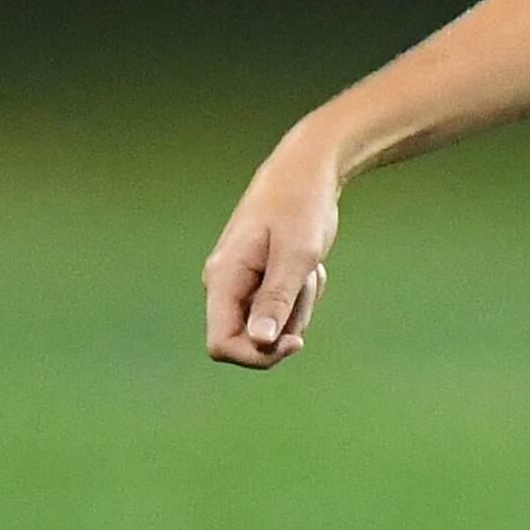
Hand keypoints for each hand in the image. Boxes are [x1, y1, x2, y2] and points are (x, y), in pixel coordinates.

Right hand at [203, 131, 341, 366]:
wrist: (305, 174)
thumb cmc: (301, 208)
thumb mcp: (297, 256)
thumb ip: (276, 300)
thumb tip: (260, 341)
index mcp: (223, 278)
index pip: (222, 345)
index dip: (257, 356)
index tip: (296, 342)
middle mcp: (222, 285)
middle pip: (252, 340)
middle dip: (288, 322)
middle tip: (306, 281)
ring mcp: (239, 284)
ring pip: (272, 325)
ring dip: (299, 305)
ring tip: (308, 267)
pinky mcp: (256, 281)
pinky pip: (281, 309)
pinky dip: (300, 294)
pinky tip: (307, 266)